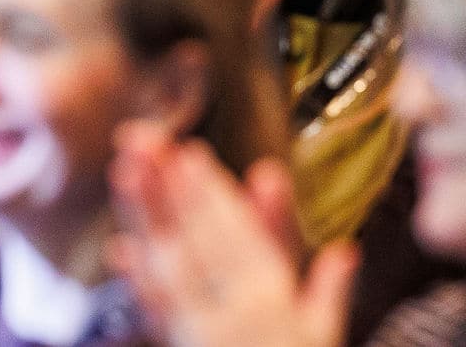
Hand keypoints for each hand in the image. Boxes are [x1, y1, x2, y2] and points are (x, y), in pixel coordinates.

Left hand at [110, 124, 355, 346]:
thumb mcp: (325, 337)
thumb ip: (330, 292)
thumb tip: (346, 251)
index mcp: (275, 301)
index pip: (239, 236)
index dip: (213, 193)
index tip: (190, 152)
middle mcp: (236, 314)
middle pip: (197, 240)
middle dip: (168, 187)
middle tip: (140, 139)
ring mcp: (205, 334)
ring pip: (170, 267)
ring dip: (144, 218)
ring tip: (123, 171)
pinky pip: (158, 317)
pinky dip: (138, 283)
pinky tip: (119, 251)